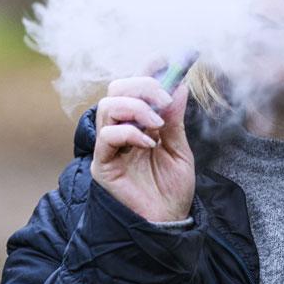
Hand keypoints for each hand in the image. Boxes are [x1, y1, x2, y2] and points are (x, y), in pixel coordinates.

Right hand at [90, 76, 194, 222]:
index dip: (148, 69)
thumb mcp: (180, 150)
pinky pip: (107, 136)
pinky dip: (129, 133)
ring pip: (107, 106)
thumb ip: (176, 120)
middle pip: (117, 89)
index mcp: (140, 123)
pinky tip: (148, 144)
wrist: (167, 224)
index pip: (136, 88)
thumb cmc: (171, 191)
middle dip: (142, 85)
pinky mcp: (103, 164)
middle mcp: (121, 130)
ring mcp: (110, 146)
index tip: (166, 59)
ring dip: (135, 107)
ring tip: (157, 123)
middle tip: (164, 99)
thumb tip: (180, 86)